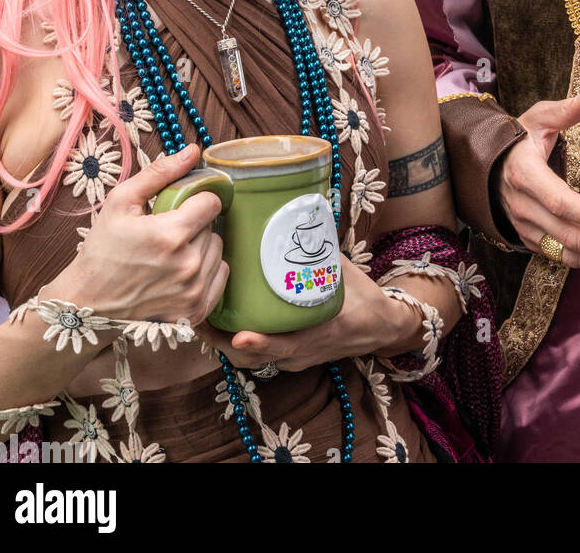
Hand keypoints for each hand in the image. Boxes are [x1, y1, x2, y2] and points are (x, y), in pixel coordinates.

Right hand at [54, 144, 227, 328]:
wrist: (88, 304)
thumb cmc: (102, 250)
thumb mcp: (121, 201)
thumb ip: (160, 172)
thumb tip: (193, 151)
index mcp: (169, 234)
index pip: (211, 202)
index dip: (197, 199)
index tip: (183, 204)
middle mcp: (187, 265)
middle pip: (213, 227)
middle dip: (194, 224)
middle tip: (166, 231)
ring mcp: (193, 291)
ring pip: (218, 250)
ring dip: (201, 246)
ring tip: (172, 252)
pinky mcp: (196, 310)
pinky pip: (221, 276)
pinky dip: (208, 269)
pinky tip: (182, 270)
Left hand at [197, 254, 411, 371]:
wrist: (382, 326)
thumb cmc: (363, 298)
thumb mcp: (344, 272)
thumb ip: (319, 252)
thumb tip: (296, 218)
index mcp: (322, 332)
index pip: (287, 346)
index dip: (262, 344)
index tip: (240, 336)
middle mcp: (303, 352)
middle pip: (255, 360)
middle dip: (222, 342)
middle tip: (198, 318)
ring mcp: (295, 359)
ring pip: (252, 361)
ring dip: (223, 344)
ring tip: (200, 318)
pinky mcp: (290, 357)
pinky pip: (259, 356)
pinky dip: (236, 344)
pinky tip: (221, 322)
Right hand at [496, 91, 579, 269]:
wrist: (488, 165)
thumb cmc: (518, 139)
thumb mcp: (537, 118)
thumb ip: (564, 111)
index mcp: (525, 174)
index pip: (558, 201)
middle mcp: (523, 205)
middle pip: (567, 235)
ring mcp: (524, 226)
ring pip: (565, 252)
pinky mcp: (529, 238)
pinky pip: (559, 256)